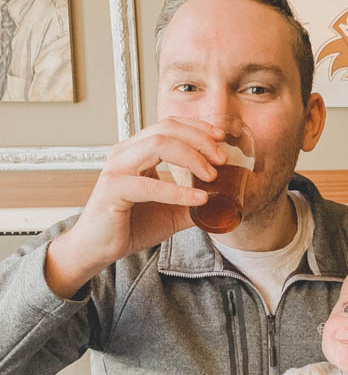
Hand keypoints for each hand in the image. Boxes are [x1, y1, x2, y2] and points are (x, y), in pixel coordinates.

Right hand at [45, 117, 226, 297]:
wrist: (98, 249)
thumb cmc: (130, 227)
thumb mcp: (170, 212)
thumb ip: (192, 202)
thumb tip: (222, 202)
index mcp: (136, 151)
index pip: (169, 125)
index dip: (197, 126)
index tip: (220, 136)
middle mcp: (124, 153)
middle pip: (166, 129)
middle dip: (199, 139)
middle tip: (222, 158)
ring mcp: (117, 168)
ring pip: (158, 145)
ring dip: (191, 157)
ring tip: (212, 175)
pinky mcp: (113, 189)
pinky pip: (150, 184)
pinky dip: (178, 190)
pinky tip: (199, 198)